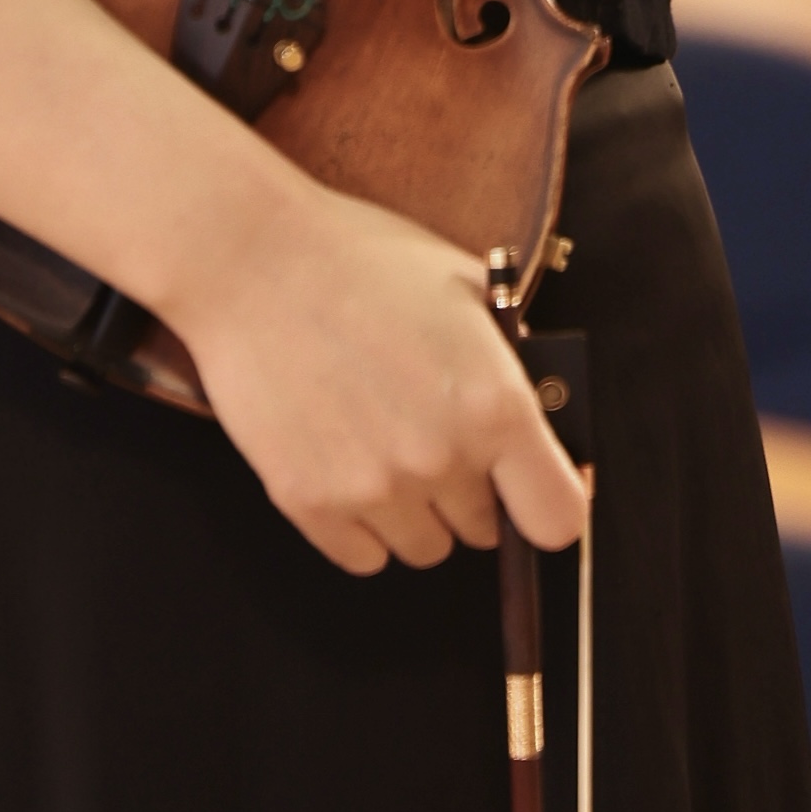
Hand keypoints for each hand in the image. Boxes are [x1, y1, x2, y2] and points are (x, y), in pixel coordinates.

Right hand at [164, 178, 587, 577]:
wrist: (252, 256)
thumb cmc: (359, 257)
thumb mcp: (465, 286)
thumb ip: (509, 359)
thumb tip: (538, 413)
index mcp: (494, 403)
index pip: (558, 519)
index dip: (548, 506)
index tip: (531, 491)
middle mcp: (441, 456)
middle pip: (485, 531)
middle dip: (470, 489)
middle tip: (432, 432)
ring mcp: (373, 485)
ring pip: (423, 548)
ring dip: (414, 511)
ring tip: (382, 441)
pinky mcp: (309, 501)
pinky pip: (361, 555)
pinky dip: (359, 523)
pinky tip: (343, 460)